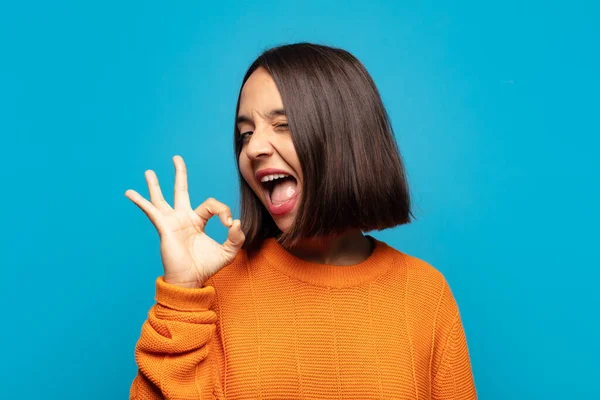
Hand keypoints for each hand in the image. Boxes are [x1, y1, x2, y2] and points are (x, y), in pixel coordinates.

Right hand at [125, 155, 244, 287]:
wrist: (190, 280)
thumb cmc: (206, 267)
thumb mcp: (228, 252)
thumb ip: (236, 237)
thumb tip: (236, 222)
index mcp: (198, 221)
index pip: (212, 205)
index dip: (223, 211)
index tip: (229, 225)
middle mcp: (183, 218)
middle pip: (181, 190)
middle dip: (179, 174)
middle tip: (176, 158)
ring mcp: (172, 222)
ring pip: (162, 198)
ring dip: (155, 185)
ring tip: (149, 171)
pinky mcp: (164, 227)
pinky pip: (151, 211)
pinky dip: (140, 201)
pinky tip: (129, 192)